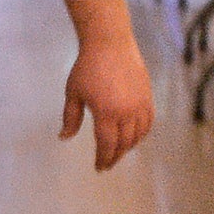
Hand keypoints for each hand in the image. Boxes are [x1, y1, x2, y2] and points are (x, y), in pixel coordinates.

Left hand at [61, 34, 154, 169]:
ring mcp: (140, 104)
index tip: (99, 168)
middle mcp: (127, 112)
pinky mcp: (148, 97)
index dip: (103, 158)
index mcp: (106, 113)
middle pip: (124, 143)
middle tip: (107, 164)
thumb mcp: (73, 93)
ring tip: (118, 152)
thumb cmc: (87, 68)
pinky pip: (148, 122)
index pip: (106, 144)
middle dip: (115, 156)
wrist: (110, 44)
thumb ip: (70, 118)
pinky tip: (134, 137)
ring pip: (138, 135)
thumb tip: (64, 137)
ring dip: (129, 147)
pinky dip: (142, 133)